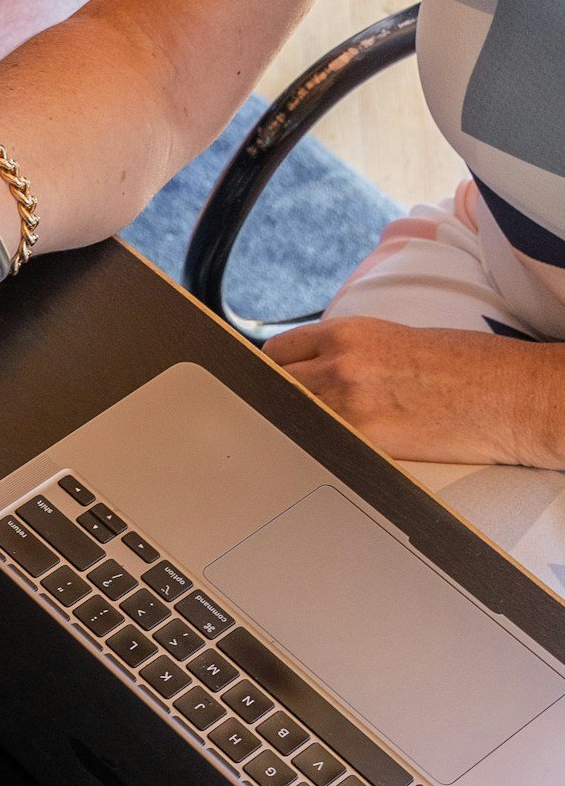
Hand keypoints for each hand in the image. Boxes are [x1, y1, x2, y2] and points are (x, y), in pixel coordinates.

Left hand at [265, 318, 564, 466]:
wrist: (512, 396)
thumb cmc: (466, 366)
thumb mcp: (395, 339)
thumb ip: (346, 352)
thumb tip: (309, 370)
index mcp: (348, 333)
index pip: (276, 353)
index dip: (274, 372)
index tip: (274, 385)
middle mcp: (341, 366)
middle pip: (272, 387)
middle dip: (277, 399)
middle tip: (285, 414)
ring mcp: (349, 406)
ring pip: (288, 418)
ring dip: (292, 426)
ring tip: (306, 434)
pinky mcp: (365, 443)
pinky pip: (317, 446)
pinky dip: (316, 449)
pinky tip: (326, 452)